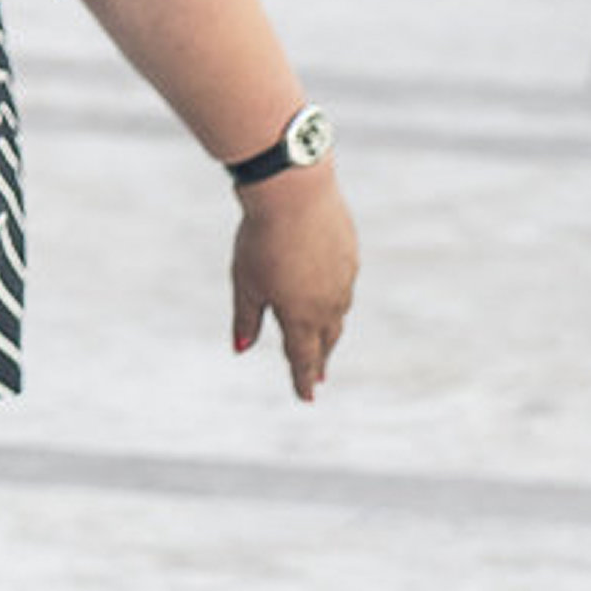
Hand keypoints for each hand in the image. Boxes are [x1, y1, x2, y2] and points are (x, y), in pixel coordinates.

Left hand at [232, 159, 355, 399]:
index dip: (302, 379)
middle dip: (318, 359)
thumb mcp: (245, 283)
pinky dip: (335, 299)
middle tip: (316, 376)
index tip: (306, 397)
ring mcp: (344, 279)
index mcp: (301, 316)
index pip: (303, 357)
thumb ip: (246, 318)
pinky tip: (330, 297)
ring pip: (338, 314)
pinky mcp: (350, 255)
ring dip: (329, 331)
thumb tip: (240, 349)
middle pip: (324, 340)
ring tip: (324, 341)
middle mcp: (328, 303)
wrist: (295, 193)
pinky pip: (343, 286)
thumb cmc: (261, 239)